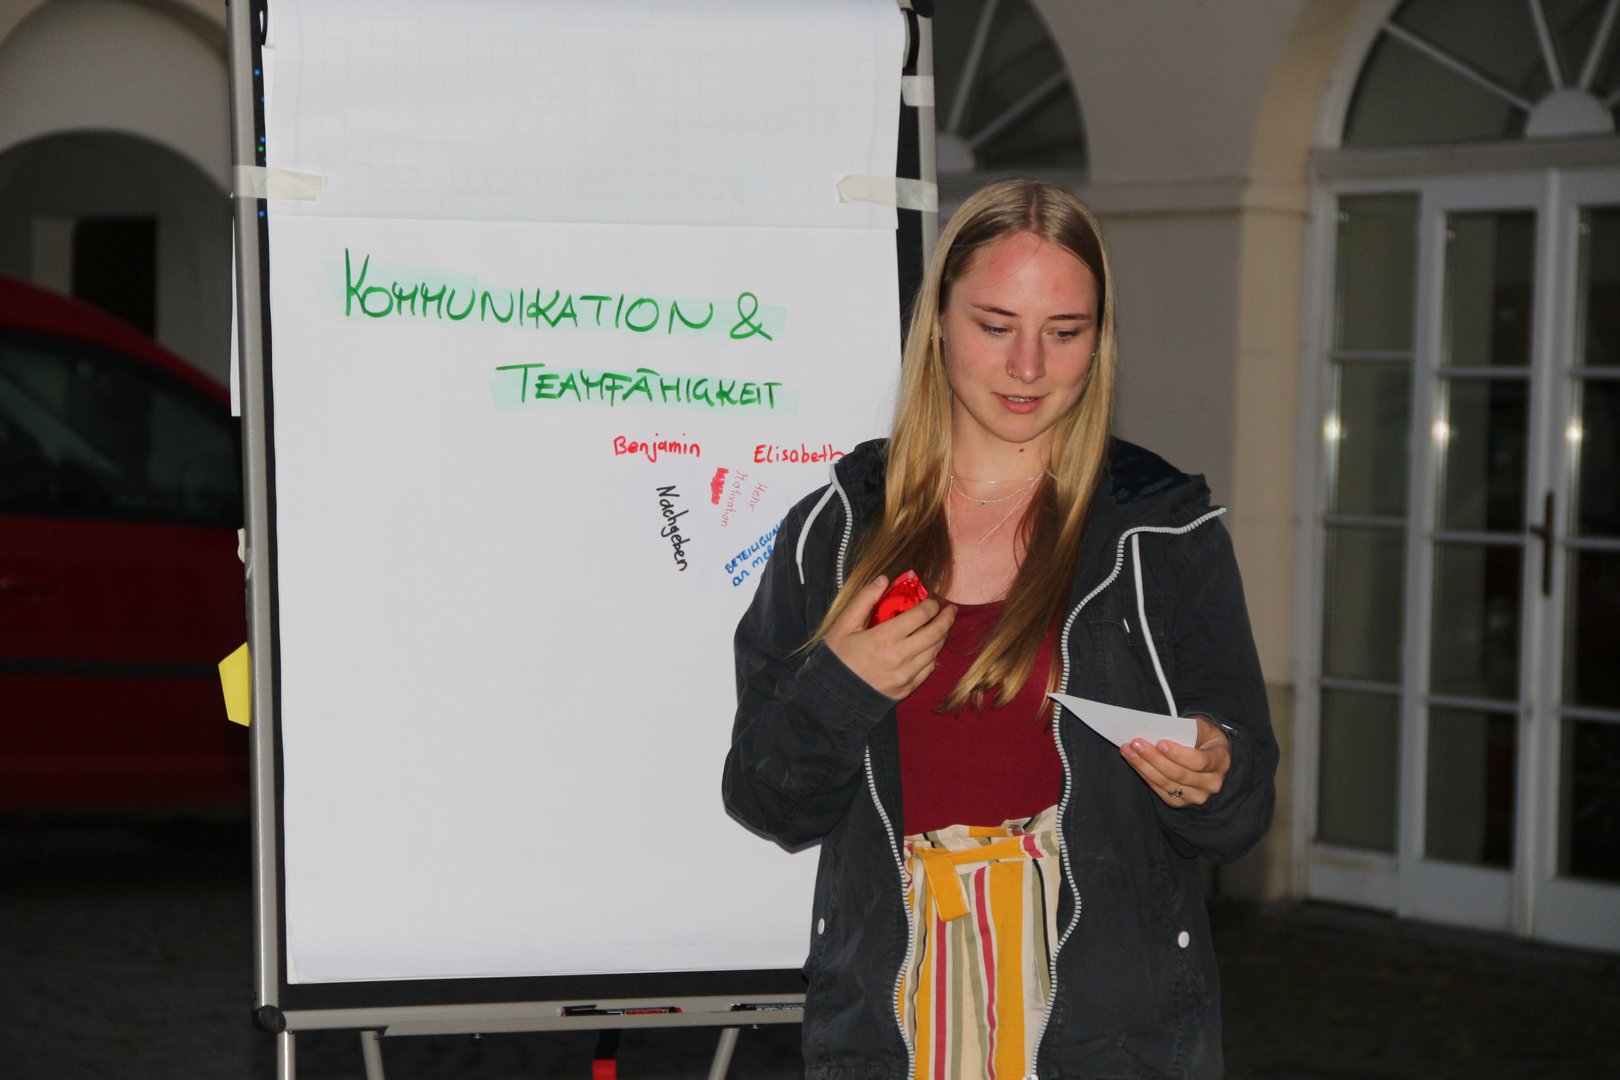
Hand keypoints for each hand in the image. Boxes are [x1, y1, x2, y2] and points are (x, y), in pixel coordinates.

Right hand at [824, 575, 955, 700]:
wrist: (832, 696)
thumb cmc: (837, 657)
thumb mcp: (844, 624)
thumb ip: (864, 600)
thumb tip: (884, 579)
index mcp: (885, 637)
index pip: (920, 615)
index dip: (931, 605)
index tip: (933, 600)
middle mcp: (900, 656)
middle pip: (935, 633)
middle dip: (946, 618)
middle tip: (950, 610)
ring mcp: (905, 675)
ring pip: (935, 652)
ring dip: (941, 637)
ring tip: (941, 627)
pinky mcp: (906, 689)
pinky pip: (928, 670)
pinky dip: (933, 657)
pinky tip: (930, 649)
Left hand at [1120, 715, 1230, 806]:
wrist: (1208, 756)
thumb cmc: (1203, 738)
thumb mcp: (1203, 727)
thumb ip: (1189, 728)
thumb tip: (1161, 729)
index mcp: (1220, 762)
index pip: (1200, 762)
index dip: (1179, 754)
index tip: (1160, 743)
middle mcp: (1211, 783)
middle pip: (1179, 774)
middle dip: (1154, 758)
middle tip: (1136, 743)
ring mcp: (1196, 796)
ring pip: (1166, 783)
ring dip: (1144, 767)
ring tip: (1128, 751)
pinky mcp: (1180, 802)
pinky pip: (1160, 790)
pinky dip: (1144, 775)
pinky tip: (1133, 762)